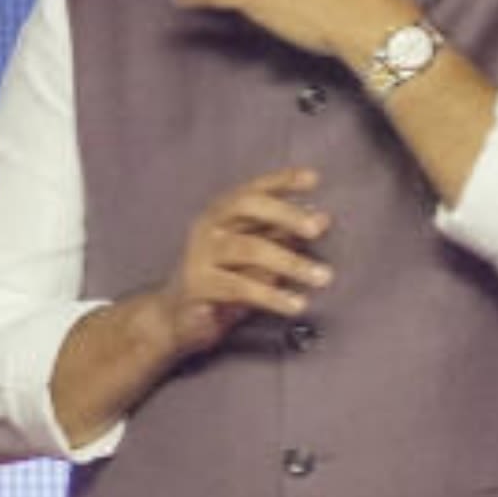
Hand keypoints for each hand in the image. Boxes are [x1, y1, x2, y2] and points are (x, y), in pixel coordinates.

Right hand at [127, 166, 331, 360]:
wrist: (175, 318)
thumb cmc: (222, 280)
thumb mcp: (255, 254)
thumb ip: (283, 235)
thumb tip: (322, 218)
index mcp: (222, 213)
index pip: (253, 189)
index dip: (281, 181)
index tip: (313, 178)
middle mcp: (208, 227)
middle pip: (245, 206)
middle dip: (285, 213)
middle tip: (317, 229)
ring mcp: (199, 255)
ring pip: (248, 248)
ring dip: (290, 262)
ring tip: (322, 277)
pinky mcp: (197, 286)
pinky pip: (240, 287)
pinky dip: (272, 296)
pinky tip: (295, 304)